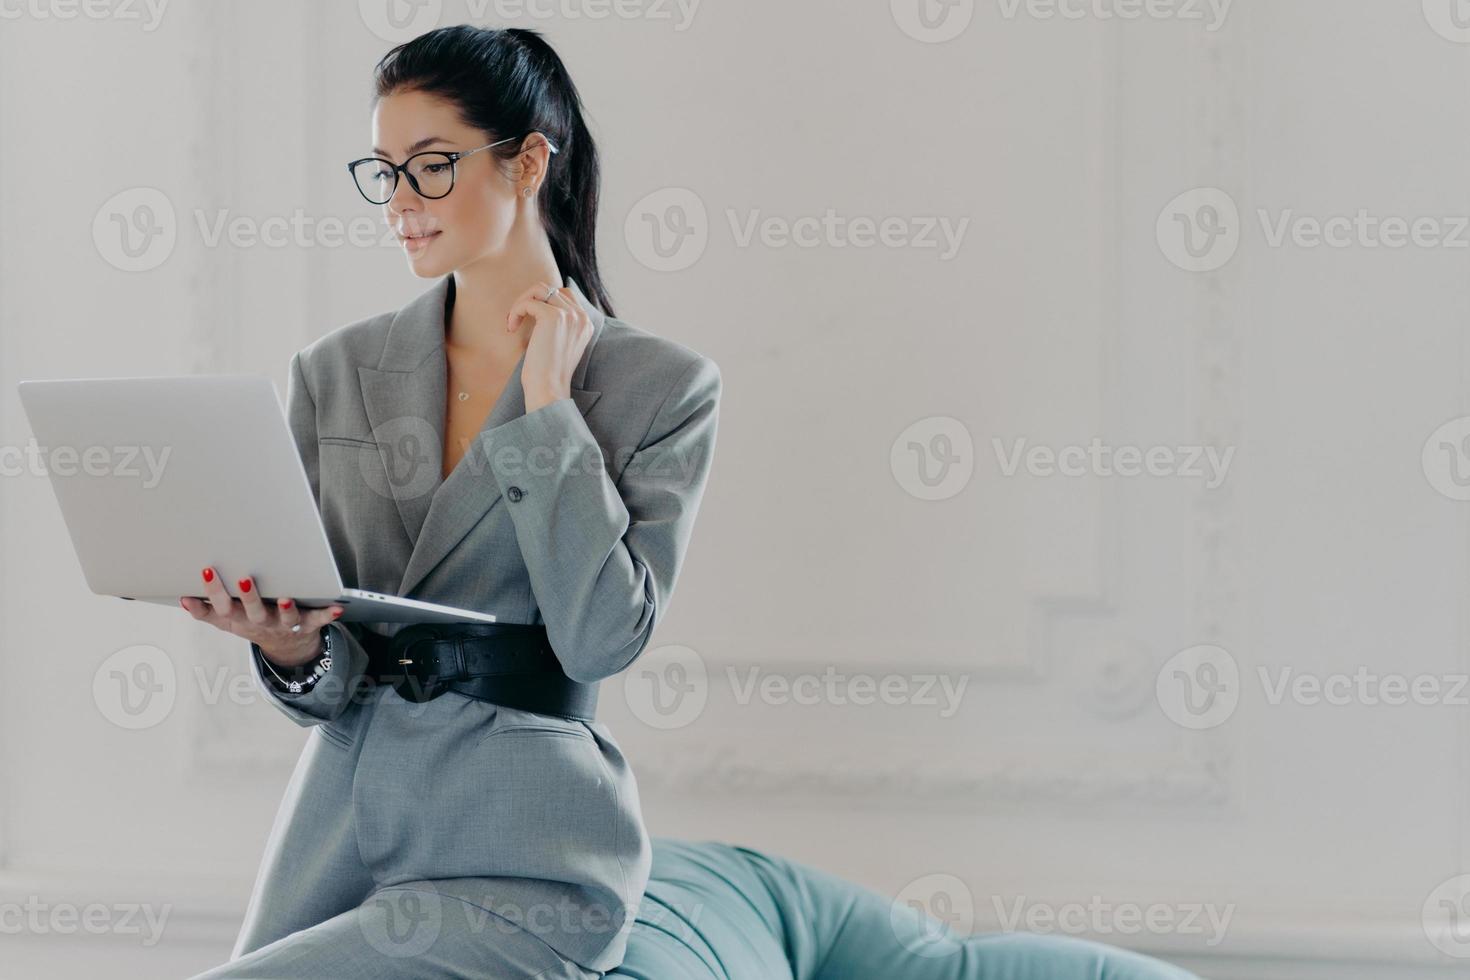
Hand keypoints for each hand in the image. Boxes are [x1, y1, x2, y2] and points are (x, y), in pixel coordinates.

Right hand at [180, 567, 342, 667]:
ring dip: (286, 609)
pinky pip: (319, 620)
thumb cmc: (251, 622)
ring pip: (285, 618)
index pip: (222, 606)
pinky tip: (338, 609)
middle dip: (248, 597)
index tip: (206, 570)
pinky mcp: (307, 624)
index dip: (213, 591)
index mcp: (239, 619)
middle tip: (244, 580)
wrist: (285, 645)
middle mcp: (261, 622)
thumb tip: (183, 599)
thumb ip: (205, 611)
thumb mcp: (226, 621)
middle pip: (253, 612)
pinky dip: (328, 615)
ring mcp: (285, 624)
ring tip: (285, 598)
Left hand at [506, 280, 593, 412]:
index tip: (527, 321)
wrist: (549, 390)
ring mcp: (569, 315)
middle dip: (529, 300)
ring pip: (540, 289)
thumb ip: (557, 326)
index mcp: (585, 323)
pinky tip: (511, 328)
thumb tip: (535, 306)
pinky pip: (528, 302)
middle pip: (551, 288)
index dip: (541, 302)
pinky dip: (516, 311)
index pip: (563, 295)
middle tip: (517, 319)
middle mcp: (581, 316)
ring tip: (513, 321)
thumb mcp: (558, 345)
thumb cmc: (548, 374)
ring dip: (522, 302)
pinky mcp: (554, 317)